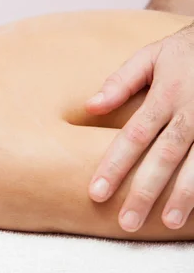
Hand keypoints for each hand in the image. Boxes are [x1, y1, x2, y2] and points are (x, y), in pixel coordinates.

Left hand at [85, 22, 193, 231]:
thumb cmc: (186, 50)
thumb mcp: (152, 56)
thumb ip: (120, 81)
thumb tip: (89, 107)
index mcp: (165, 96)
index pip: (133, 137)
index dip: (114, 166)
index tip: (96, 193)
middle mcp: (190, 113)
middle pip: (164, 158)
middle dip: (144, 191)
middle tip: (126, 221)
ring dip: (183, 196)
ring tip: (168, 222)